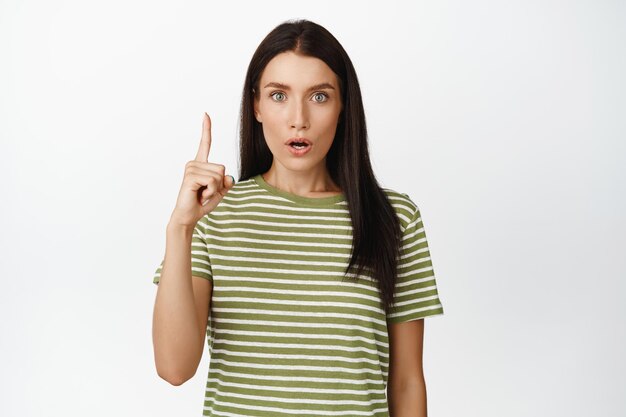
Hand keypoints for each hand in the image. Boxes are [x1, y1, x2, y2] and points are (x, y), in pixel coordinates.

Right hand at [169, 113, 234, 227]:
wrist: (189, 216)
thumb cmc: (202, 203)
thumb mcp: (220, 191)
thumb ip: (226, 182)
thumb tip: (229, 176)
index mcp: (200, 164)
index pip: (205, 143)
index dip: (206, 129)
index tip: (205, 114)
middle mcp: (194, 163)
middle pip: (222, 168)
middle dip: (219, 185)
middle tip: (206, 192)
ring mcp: (191, 168)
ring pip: (219, 175)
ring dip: (215, 190)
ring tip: (202, 194)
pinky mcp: (190, 176)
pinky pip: (213, 182)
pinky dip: (211, 192)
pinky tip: (200, 196)